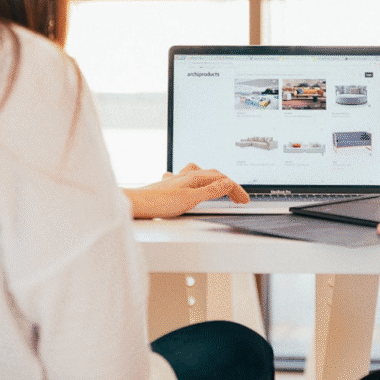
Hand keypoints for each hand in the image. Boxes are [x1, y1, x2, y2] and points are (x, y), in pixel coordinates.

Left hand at [124, 163, 249, 218]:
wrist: (135, 204)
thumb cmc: (158, 203)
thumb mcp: (190, 199)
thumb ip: (211, 191)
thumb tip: (229, 183)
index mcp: (194, 177)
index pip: (222, 180)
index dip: (236, 189)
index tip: (244, 200)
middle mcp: (186, 175)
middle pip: (213, 175)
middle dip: (229, 185)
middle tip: (239, 198)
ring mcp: (177, 180)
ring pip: (201, 175)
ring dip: (214, 181)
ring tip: (221, 188)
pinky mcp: (169, 187)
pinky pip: (188, 180)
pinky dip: (198, 183)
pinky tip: (192, 187)